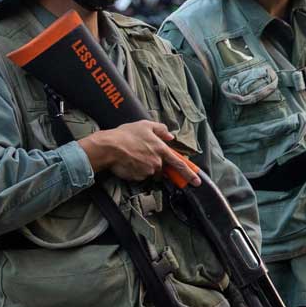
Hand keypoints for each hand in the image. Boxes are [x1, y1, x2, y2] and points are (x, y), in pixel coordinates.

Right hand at [78, 121, 195, 183]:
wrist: (109, 147)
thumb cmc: (126, 134)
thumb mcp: (144, 125)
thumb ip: (160, 130)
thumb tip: (170, 136)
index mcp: (161, 150)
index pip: (179, 164)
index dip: (189, 173)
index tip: (196, 181)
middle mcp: (157, 162)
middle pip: (161, 168)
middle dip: (155, 164)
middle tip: (143, 157)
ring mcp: (147, 171)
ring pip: (150, 172)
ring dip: (144, 166)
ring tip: (132, 156)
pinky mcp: (138, 177)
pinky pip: (139, 176)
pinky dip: (135, 170)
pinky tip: (128, 162)